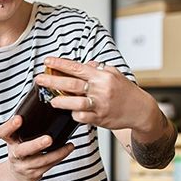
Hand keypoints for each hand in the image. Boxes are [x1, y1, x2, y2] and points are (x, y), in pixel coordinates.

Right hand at [0, 115, 74, 180]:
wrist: (17, 175)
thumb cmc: (22, 150)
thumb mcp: (19, 138)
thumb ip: (27, 125)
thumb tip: (45, 100)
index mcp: (10, 141)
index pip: (4, 133)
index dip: (10, 126)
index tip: (19, 118)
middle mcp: (15, 154)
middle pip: (22, 150)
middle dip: (36, 145)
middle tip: (48, 139)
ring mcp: (24, 165)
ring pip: (40, 161)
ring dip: (56, 153)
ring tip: (68, 145)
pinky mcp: (34, 174)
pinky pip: (48, 165)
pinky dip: (60, 156)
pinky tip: (68, 149)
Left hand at [34, 57, 158, 132]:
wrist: (141, 110)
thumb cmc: (125, 91)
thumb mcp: (114, 75)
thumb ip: (98, 69)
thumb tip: (85, 63)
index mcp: (102, 76)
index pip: (77, 68)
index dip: (60, 64)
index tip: (47, 61)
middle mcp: (100, 89)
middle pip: (72, 84)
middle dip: (53, 81)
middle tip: (39, 79)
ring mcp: (100, 105)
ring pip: (76, 103)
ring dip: (61, 101)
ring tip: (51, 100)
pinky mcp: (100, 119)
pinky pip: (83, 117)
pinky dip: (75, 114)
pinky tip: (70, 112)